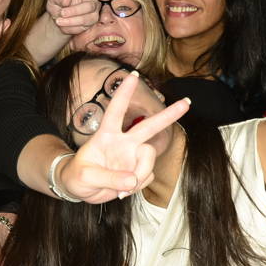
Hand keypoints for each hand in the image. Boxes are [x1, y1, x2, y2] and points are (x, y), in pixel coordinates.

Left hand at [46, 0, 125, 35]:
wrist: (58, 20)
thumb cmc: (57, 5)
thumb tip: (68, 0)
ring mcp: (93, 8)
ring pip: (89, 9)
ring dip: (73, 14)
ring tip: (60, 16)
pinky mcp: (92, 20)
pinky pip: (84, 22)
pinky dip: (71, 23)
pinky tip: (63, 23)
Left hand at [61, 71, 189, 202]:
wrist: (80, 190)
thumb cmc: (77, 177)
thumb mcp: (86, 177)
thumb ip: (109, 178)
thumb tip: (132, 181)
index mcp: (106, 136)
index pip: (115, 111)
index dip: (124, 93)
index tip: (133, 75)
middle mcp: (123, 143)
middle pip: (148, 126)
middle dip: (168, 115)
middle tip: (187, 102)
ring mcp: (131, 157)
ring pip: (149, 158)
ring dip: (140, 174)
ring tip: (122, 190)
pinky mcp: (137, 172)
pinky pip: (146, 177)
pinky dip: (136, 187)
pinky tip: (122, 191)